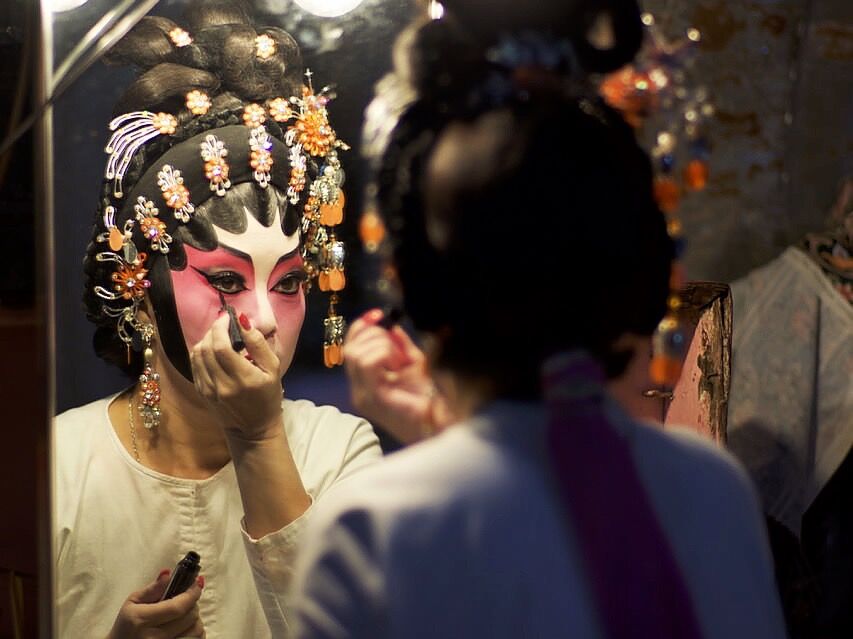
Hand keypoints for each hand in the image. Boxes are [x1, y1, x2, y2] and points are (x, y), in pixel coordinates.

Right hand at [106, 570, 203, 638]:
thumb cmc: (126, 626)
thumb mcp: (132, 603)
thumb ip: (153, 588)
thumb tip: (169, 573)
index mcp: (142, 620)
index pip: (177, 607)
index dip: (192, 593)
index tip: (197, 583)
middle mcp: (154, 637)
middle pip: (190, 617)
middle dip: (192, 604)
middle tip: (186, 600)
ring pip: (196, 631)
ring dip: (195, 620)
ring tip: (185, 616)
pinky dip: (196, 633)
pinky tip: (186, 629)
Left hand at [189, 313, 283, 441]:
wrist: (254, 429)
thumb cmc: (268, 397)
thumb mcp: (274, 369)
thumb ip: (259, 344)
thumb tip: (244, 321)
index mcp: (243, 378)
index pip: (221, 346)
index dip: (220, 327)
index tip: (228, 316)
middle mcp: (222, 385)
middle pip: (206, 348)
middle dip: (213, 330)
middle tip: (224, 323)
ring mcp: (209, 390)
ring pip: (197, 355)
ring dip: (206, 339)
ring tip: (218, 334)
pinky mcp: (202, 392)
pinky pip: (195, 365)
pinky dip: (201, 351)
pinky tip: (212, 349)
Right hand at [343, 309, 453, 443]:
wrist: (437, 423)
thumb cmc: (426, 397)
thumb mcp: (412, 363)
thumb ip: (400, 345)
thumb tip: (392, 326)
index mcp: (364, 382)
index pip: (349, 347)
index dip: (361, 327)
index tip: (379, 315)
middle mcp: (358, 389)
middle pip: (350, 349)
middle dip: (374, 336)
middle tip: (397, 345)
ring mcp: (363, 395)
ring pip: (357, 354)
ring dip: (382, 347)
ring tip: (400, 361)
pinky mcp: (374, 397)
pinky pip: (369, 363)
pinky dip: (384, 355)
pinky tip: (398, 365)